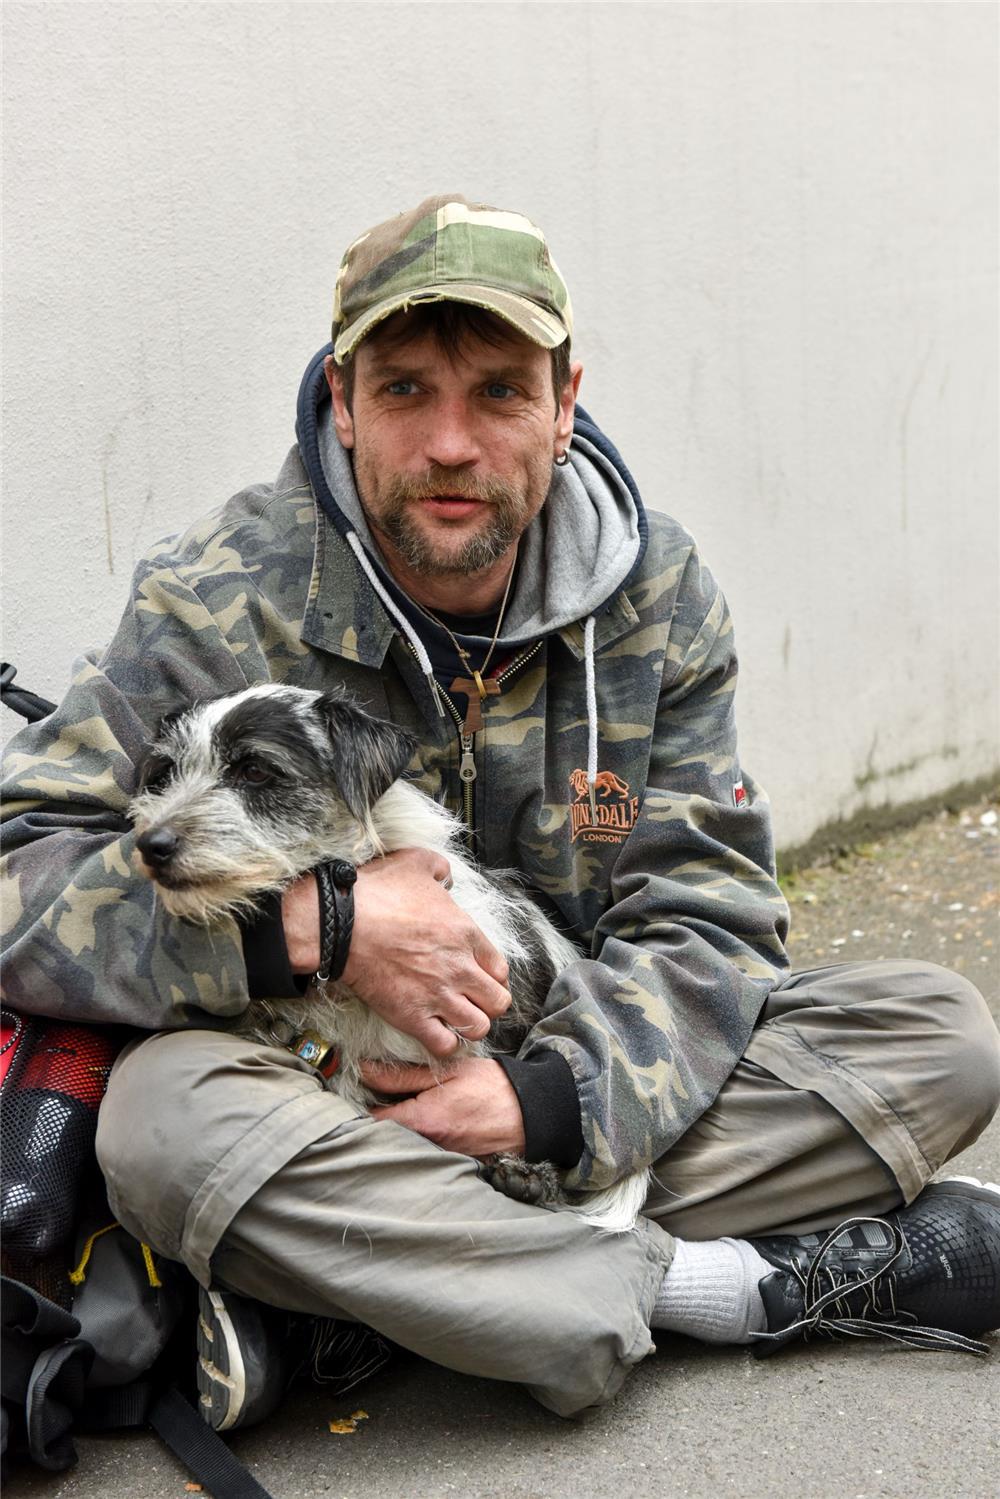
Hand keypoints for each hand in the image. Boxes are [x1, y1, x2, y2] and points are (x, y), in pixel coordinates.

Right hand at [281, 849, 511, 1058]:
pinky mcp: (412, 1017)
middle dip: (488, 1003)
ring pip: (478, 1027)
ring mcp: (438, 995)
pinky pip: (445, 1046)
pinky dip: (444, 1044)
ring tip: (454, 1018)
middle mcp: (459, 968)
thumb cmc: (377, 892)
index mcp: (466, 933)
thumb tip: (446, 879)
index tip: (478, 976)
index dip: (492, 976)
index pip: (501, 968)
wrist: (341, 925)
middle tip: (470, 999)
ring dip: (469, 1025)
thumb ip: (440, 869)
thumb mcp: (417, 862)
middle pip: (498, 1002)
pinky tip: (435, 1032)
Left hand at [363, 1058, 525, 1157]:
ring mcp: (442, 1158)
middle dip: (381, 1119)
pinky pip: (426, 1152)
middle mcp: (429, 1145)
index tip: (365, 1092)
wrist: (532, 1112)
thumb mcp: (448, 1071)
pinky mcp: (454, 1163)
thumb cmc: (492, 1086)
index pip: (373, 1121)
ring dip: (402, 1129)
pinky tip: (432, 1122)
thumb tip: (365, 1071)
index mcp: (424, 1120)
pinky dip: (422, 1140)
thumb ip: (403, 1075)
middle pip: (387, 1136)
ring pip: (406, 1145)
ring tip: (409, 1107)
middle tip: (384, 1097)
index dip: (363, 1106)